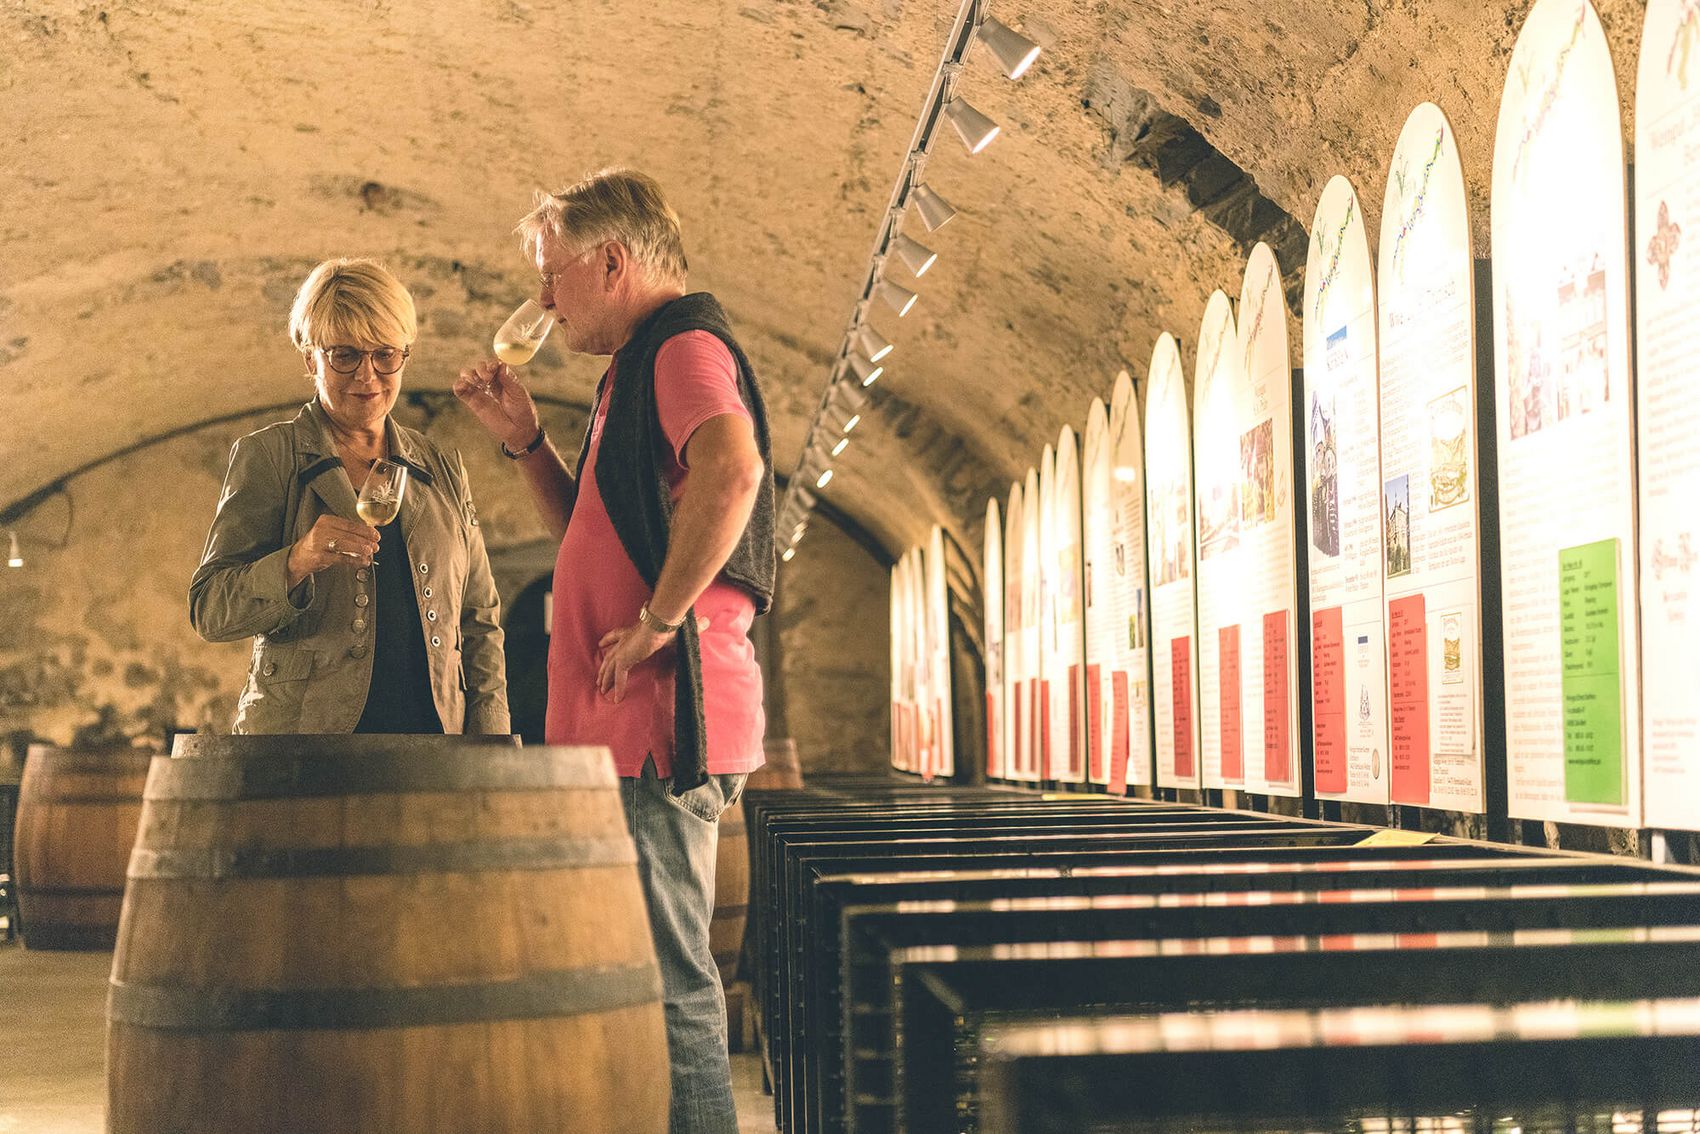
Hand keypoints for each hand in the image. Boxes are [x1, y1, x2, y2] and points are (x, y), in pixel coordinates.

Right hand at [287, 515, 379, 586]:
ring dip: (361, 549)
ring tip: (370, 552)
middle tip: (376, 546)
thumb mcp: (330, 532)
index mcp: (326, 520)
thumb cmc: (318, 544)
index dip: (366, 530)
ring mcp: (319, 543)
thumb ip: (347, 531)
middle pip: (349, 534)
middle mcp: (322, 530)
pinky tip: (363, 561)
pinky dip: (354, 560)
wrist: (299, 557)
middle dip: (365, 541)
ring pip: (346, 545)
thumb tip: (370, 533)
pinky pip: (341, 558)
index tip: (376, 535)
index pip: (350, 524)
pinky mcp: (320, 556)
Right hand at [454, 360, 541, 451]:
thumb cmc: (522, 411)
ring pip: (467, 375)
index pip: (492, 365)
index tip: (493, 369)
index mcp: (502, 378)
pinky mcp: (473, 402)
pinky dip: (458, 385)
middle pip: (479, 368)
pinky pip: (460, 390)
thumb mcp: (518, 393)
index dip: (490, 364)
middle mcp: (490, 382)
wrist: (519, 430)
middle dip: (480, 369)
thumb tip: (501, 365)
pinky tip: (463, 385)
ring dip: (468, 374)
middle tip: (486, 378)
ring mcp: (480, 391)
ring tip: (475, 381)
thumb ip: (508, 379)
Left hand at [596, 615, 711, 703]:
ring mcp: (622, 651)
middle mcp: (624, 640)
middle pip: (609, 655)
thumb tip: (707, 622)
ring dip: (605, 680)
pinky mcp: (624, 660)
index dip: (608, 640)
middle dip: (603, 667)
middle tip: (599, 677)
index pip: (616, 635)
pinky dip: (618, 689)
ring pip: (609, 668)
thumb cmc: (668, 624)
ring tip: (602, 690)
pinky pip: (619, 678)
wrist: (661, 624)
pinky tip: (616, 700)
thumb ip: (692, 627)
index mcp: (632, 631)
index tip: (601, 644)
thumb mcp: (677, 628)